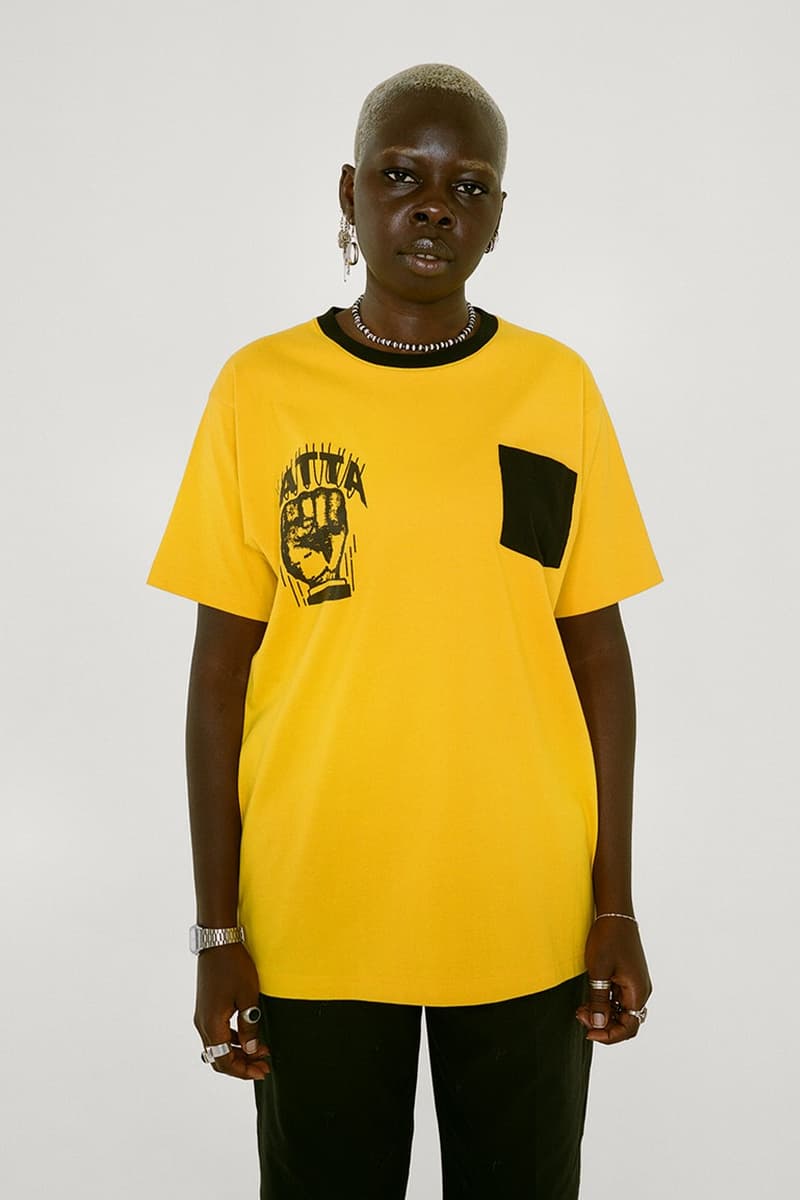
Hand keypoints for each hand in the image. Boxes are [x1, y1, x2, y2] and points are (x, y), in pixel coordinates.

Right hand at [194, 943, 271, 1079]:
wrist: (217, 941)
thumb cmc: (234, 967)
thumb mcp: (248, 997)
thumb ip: (249, 1026)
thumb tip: (252, 1050)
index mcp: (211, 1024)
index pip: (224, 1061)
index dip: (243, 1071)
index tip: (262, 1071)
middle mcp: (202, 1024)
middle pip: (219, 1058)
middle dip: (242, 1065)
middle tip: (264, 1066)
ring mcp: (202, 1016)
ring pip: (218, 1046)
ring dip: (238, 1052)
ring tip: (261, 1051)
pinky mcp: (206, 1008)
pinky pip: (217, 1033)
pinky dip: (232, 1040)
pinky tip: (249, 1036)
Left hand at [575, 917, 651, 1043]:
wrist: (614, 913)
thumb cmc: (607, 939)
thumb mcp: (598, 971)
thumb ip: (599, 1000)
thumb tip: (598, 1025)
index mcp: (637, 992)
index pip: (629, 1027)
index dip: (608, 1035)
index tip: (588, 1032)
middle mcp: (640, 991)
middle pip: (626, 1021)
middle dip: (603, 1025)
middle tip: (580, 1016)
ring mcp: (635, 983)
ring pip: (621, 1010)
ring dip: (603, 1014)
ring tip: (581, 1008)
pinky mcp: (628, 977)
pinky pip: (619, 998)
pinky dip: (605, 1002)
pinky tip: (588, 998)